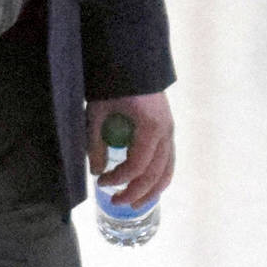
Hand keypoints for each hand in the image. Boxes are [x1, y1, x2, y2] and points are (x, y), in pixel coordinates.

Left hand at [86, 91, 173, 207]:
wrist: (132, 62)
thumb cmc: (114, 85)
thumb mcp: (98, 112)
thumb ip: (96, 143)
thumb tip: (97, 171)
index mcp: (151, 128)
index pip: (137, 166)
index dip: (119, 178)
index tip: (101, 181)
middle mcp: (166, 133)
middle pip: (154, 174)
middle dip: (135, 192)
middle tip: (115, 201)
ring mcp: (170, 133)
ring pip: (166, 171)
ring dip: (151, 191)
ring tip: (135, 204)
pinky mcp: (167, 131)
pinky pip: (168, 162)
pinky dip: (159, 178)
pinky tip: (148, 188)